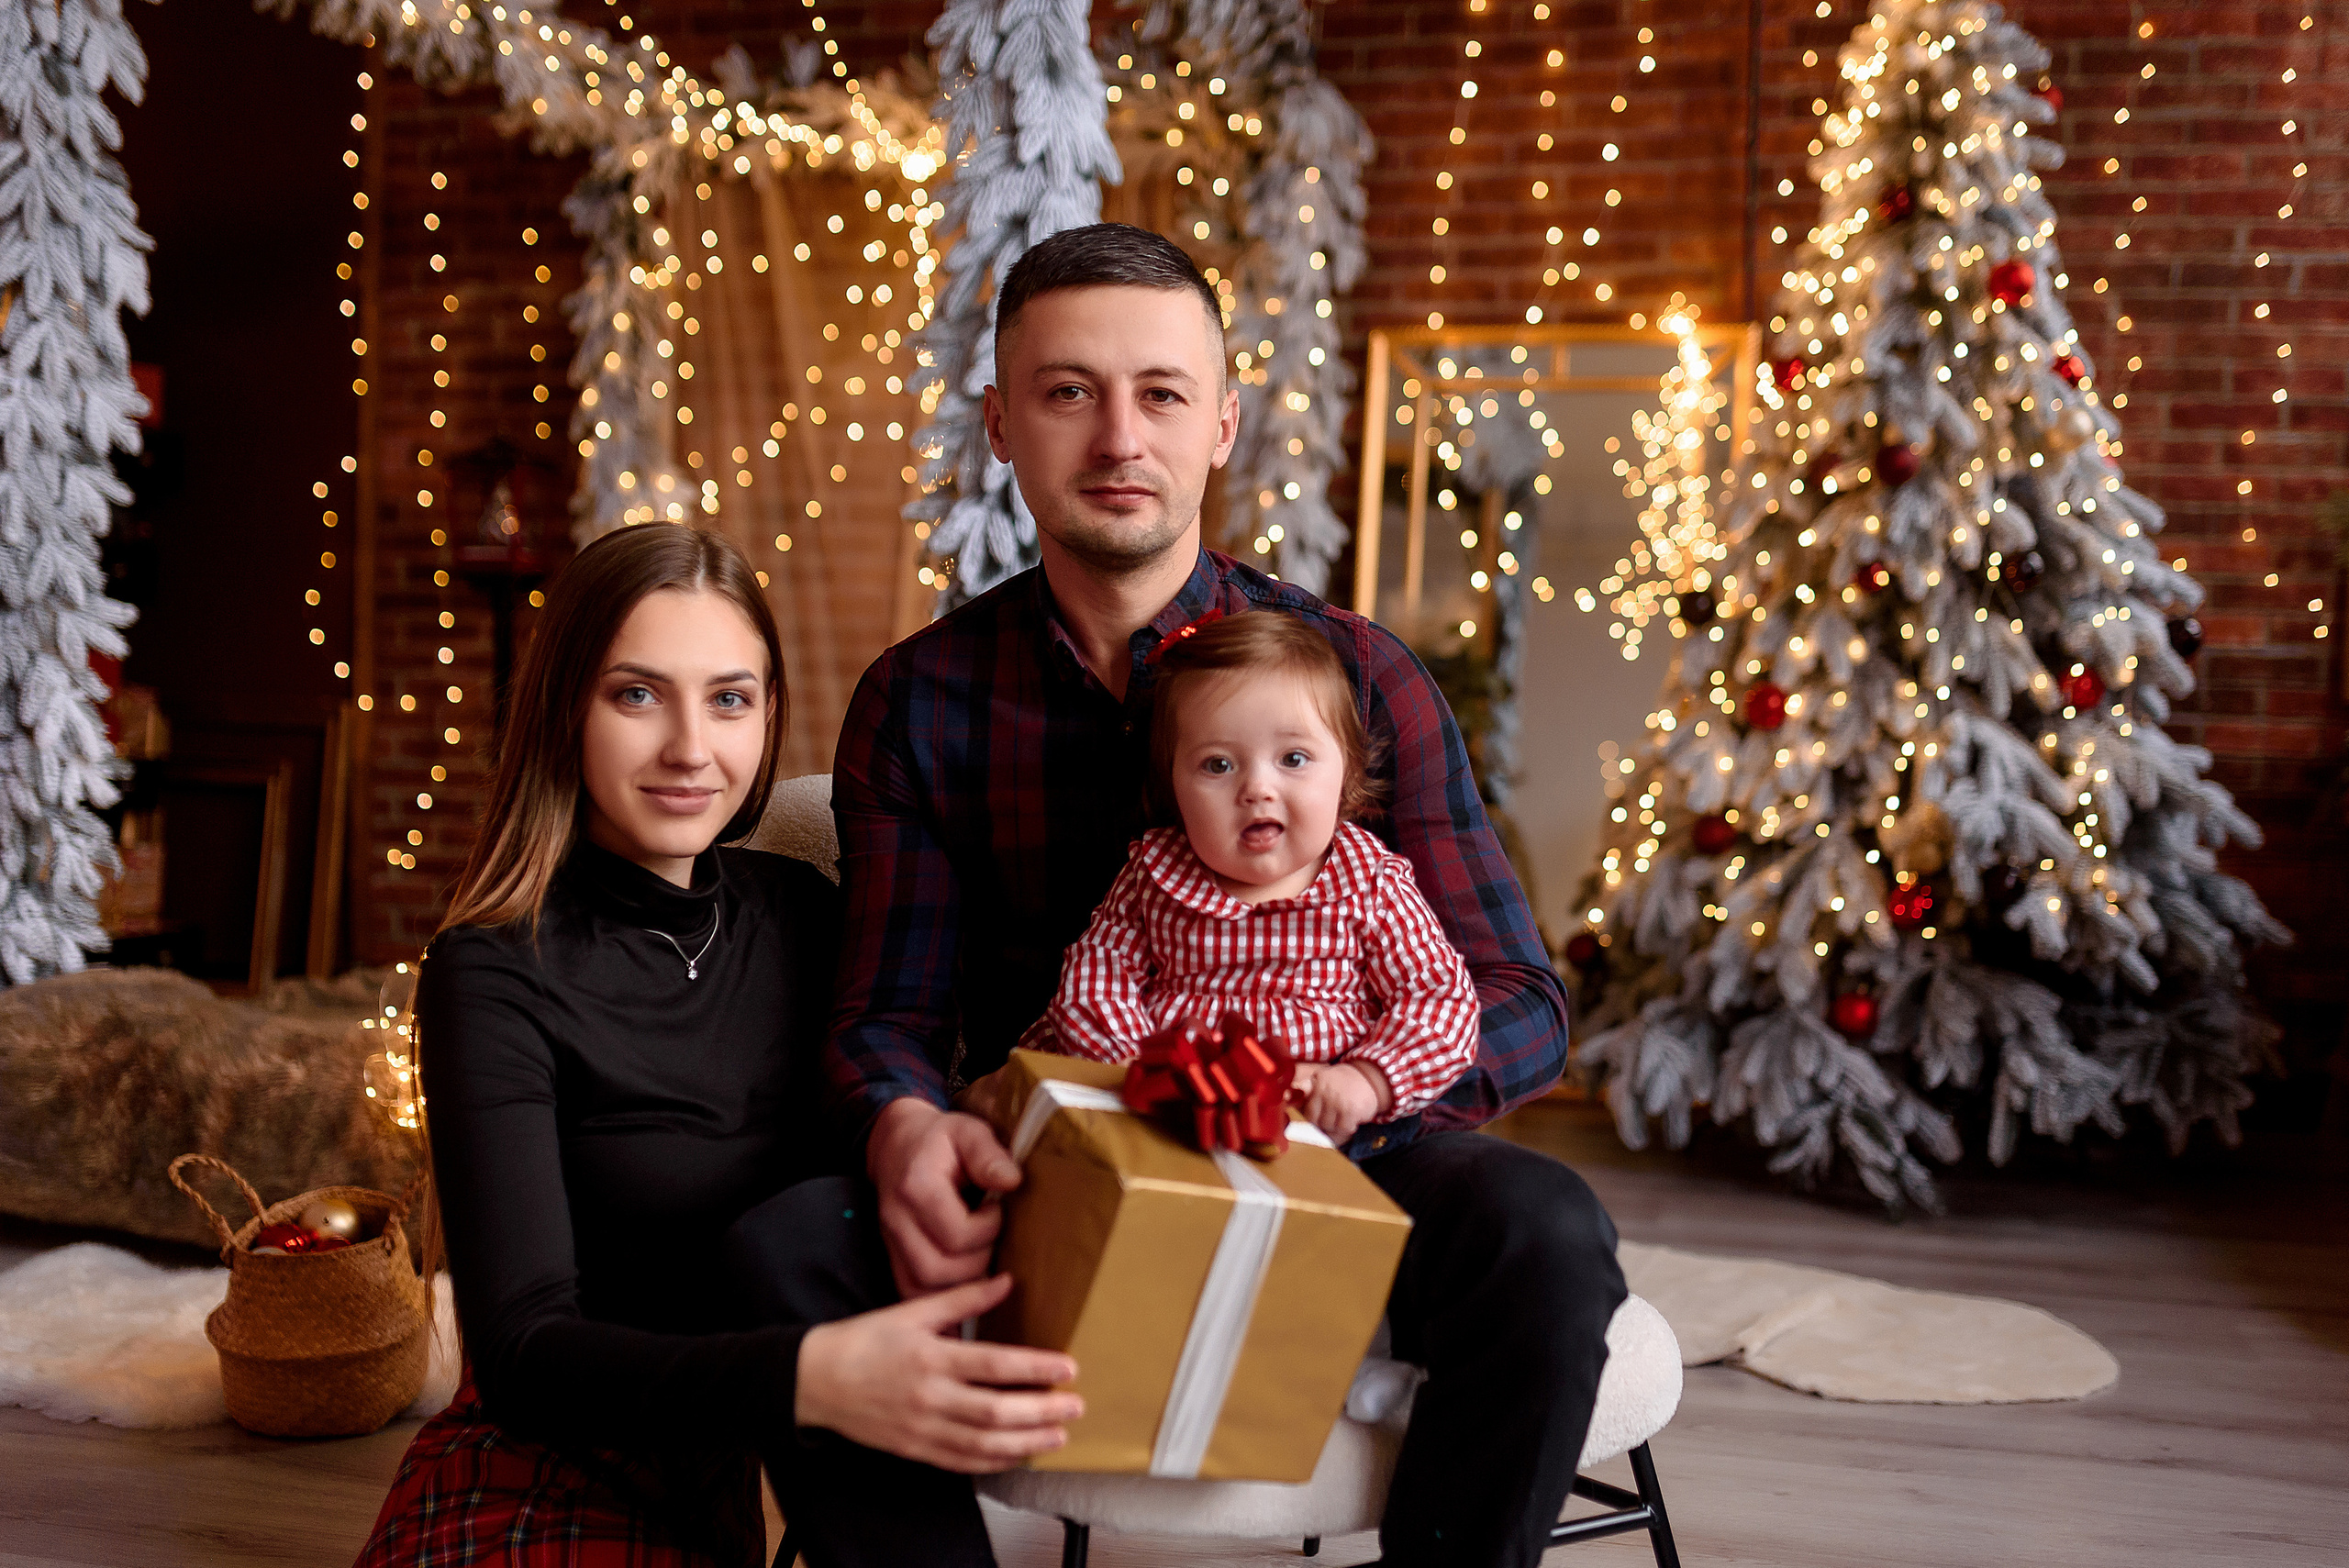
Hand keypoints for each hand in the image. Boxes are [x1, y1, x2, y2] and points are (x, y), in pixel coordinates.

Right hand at [794, 1273, 1083, 1472]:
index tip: (1067, 1368)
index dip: (1034, 1368)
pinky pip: (961, 1462)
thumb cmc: (864, 1340)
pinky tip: (1019, 1456)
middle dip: (1040, 1411)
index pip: (994, 1365)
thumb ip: (963, 1299)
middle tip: (1075, 1406)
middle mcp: (929, 1397)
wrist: (815, 1380)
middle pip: (994, 1410)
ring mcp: (922, 1429)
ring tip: (1059, 1435)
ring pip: (983, 1443)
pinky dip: (994, 1462)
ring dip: (1026, 1442)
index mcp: (931, 1357)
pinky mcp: (915, 1450)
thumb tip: (1007, 1281)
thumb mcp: (912, 1310)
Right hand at [866, 1097, 1023, 1298]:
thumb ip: (988, 1154)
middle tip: (992, 1239)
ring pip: (922, 1288)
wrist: (897, 1143)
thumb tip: (1012, 1180)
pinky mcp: (892, 1255)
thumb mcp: (967, 1132)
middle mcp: (898, 1221)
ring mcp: (891, 1242)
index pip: (956, 1233)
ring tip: (983, 1258)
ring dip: (961, 1284)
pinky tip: (965, 1289)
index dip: (987, 1228)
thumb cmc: (939, 1139)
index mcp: (917, 1188)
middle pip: (937, 1270)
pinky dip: (938, 1298)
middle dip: (977, 1262)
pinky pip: (909, 1292)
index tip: (997, 1208)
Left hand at [1292, 1060, 1390, 1143]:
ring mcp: (1337, 1101)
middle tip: (1334, 1116)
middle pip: (1314, 1121)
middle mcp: (1324, 1091)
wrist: (1370, 1078)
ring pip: (1328, 1127)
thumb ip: (1306, 1089)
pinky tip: (1352, 1118)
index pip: (1304, 1107)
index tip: (1312, 1114)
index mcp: (1316, 1083)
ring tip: (1343, 1115)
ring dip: (1336, 1126)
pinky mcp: (1350, 1111)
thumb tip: (1286, 1097)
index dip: (1309, 1115)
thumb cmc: (1343, 1083)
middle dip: (1323, 1123)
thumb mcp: (1324, 1080)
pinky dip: (1348, 1128)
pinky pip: (1343, 1129)